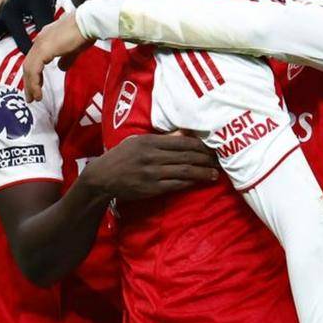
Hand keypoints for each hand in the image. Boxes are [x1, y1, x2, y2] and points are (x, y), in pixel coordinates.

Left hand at [22, 11, 91, 99]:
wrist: (87, 22)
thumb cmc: (84, 32)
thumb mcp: (73, 49)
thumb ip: (66, 59)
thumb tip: (61, 68)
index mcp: (45, 38)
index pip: (35, 59)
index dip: (34, 74)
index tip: (37, 87)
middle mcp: (39, 40)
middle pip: (29, 65)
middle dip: (29, 82)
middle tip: (31, 97)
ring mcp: (40, 44)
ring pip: (29, 69)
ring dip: (30, 85)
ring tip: (34, 98)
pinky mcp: (43, 50)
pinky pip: (34, 70)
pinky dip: (34, 83)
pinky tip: (38, 93)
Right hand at [81, 133, 217, 200]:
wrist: (103, 177)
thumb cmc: (122, 156)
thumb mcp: (138, 142)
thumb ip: (162, 139)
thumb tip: (185, 134)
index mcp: (150, 142)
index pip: (182, 142)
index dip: (201, 146)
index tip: (212, 148)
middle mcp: (152, 156)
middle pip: (187, 156)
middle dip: (206, 159)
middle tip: (219, 161)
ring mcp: (152, 173)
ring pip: (184, 171)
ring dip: (202, 173)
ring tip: (215, 174)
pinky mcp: (151, 188)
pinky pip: (176, 184)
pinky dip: (189, 183)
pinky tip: (198, 182)